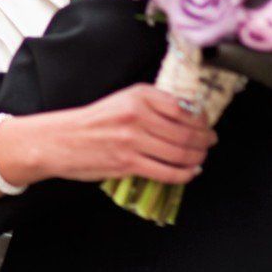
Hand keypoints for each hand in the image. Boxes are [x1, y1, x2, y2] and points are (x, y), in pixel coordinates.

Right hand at [0, 84, 214, 185]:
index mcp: (138, 96)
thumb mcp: (122, 101)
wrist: (61, 140)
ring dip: (197, 157)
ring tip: (200, 157)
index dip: (202, 120)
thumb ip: (152, 105)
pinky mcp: (128, 163)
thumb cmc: (93, 122)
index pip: (183, 108)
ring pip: (180, 153)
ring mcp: (133, 141)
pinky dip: (185, 174)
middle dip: (205, 141)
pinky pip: (167, 172)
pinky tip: (190, 172)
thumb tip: (188, 117)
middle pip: (186, 133)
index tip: (206, 124)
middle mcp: (137, 116)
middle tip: (210, 142)